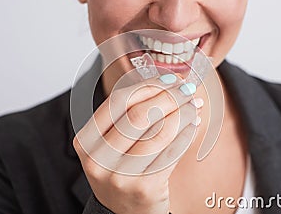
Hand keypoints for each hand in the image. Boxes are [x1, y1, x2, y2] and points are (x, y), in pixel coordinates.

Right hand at [73, 74, 202, 213]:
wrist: (124, 213)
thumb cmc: (121, 171)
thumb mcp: (111, 145)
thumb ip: (128, 116)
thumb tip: (166, 83)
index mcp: (86, 141)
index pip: (118, 101)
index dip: (148, 85)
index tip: (170, 79)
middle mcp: (98, 158)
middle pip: (139, 114)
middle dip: (169, 96)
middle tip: (187, 90)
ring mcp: (120, 175)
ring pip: (159, 132)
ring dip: (183, 113)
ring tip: (194, 105)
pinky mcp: (144, 188)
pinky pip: (172, 152)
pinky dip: (187, 133)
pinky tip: (194, 124)